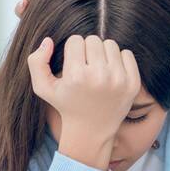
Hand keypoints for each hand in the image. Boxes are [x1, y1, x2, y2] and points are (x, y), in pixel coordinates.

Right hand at [27, 34, 139, 166]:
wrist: (91, 130)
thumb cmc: (66, 105)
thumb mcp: (43, 88)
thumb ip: (36, 61)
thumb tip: (49, 40)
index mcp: (76, 76)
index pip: (75, 40)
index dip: (72, 50)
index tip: (73, 63)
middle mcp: (99, 77)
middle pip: (94, 39)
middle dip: (88, 50)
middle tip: (85, 66)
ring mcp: (119, 80)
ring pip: (110, 44)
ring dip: (103, 54)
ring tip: (97, 70)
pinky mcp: (133, 84)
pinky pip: (127, 54)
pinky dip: (119, 60)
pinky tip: (111, 73)